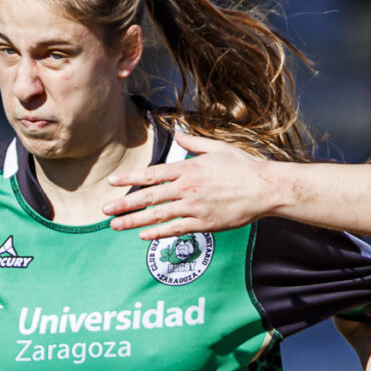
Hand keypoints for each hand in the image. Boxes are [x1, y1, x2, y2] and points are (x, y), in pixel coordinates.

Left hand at [102, 130, 283, 238]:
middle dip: (124, 204)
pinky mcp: (205, 223)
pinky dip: (158, 233)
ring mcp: (195, 207)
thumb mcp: (218, 148)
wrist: (265, 189)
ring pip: (158, 215)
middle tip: (105, 209)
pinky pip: (176, 229)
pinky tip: (143, 236)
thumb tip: (178, 134)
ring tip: (115, 225)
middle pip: (149, 197)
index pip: (152, 174)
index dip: (130, 179)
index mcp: (189, 169)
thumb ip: (194, 143)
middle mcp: (187, 188)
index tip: (113, 182)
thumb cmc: (244, 167)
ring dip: (134, 221)